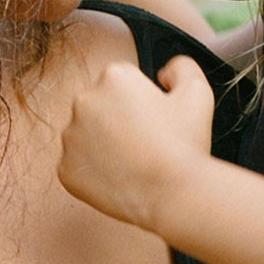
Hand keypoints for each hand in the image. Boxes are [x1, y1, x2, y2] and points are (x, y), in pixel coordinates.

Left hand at [58, 55, 213, 231]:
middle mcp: (84, 101)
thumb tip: (163, 73)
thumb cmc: (184, 146)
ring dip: (104, 145)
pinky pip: (78, 166)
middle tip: (144, 143)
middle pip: (100, 106)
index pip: (122, 82)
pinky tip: (120, 177)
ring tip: (133, 161)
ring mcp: (70, 137)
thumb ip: (182, 68)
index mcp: (113, 77)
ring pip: (86, 136)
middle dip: (117, 120)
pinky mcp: (65, 169)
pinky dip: (95, 172)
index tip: (153, 121)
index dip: (142, 101)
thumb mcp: (198, 93)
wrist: (173, 195)